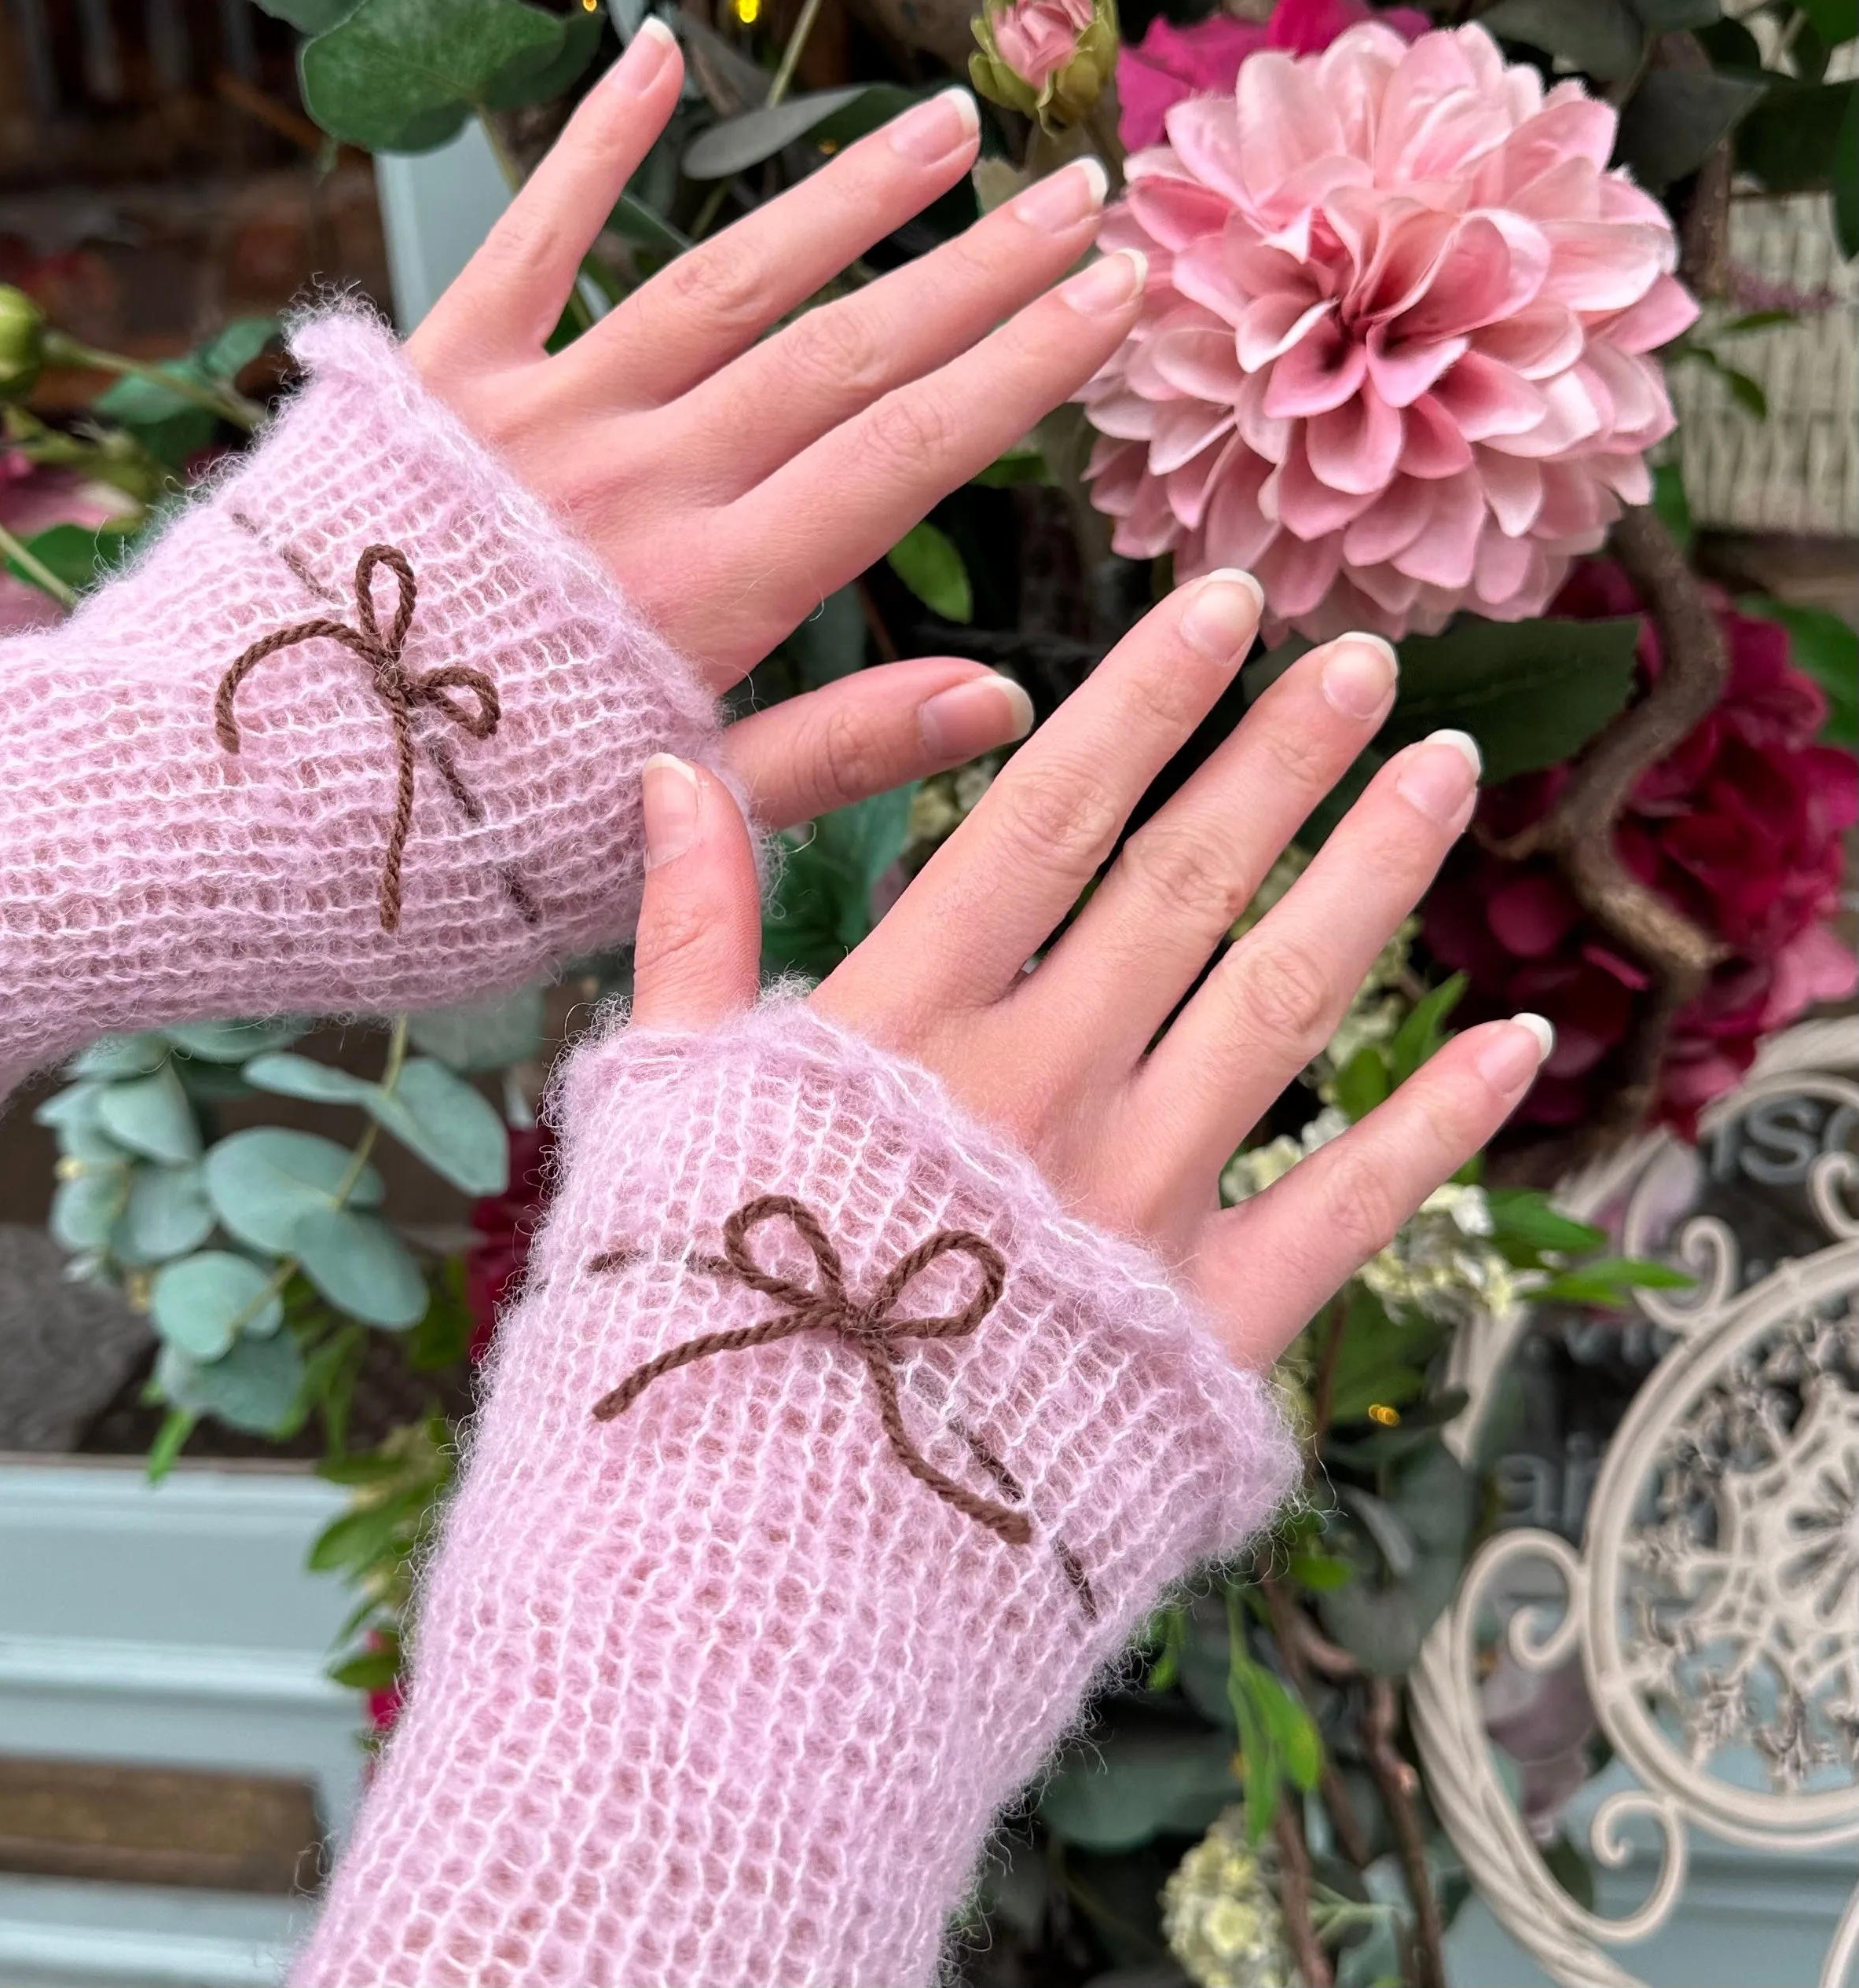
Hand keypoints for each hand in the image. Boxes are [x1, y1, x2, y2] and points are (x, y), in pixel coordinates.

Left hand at [405, 17, 1151, 831]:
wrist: (224, 804)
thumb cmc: (452, 843)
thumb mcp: (664, 823)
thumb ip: (836, 753)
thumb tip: (1006, 705)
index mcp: (704, 599)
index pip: (903, 454)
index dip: (1022, 369)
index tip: (1116, 292)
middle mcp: (634, 486)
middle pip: (839, 353)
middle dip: (974, 271)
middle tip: (1078, 193)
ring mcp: (532, 421)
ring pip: (720, 283)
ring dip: (842, 202)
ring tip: (944, 129)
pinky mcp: (429, 386)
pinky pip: (527, 244)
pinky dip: (593, 148)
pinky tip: (660, 55)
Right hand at [622, 569, 1554, 1370]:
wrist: (752, 1574)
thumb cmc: (696, 1323)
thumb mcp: (662, 1109)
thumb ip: (684, 933)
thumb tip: (668, 770)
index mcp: (905, 1034)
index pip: (1046, 822)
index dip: (1143, 703)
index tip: (1222, 606)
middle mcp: (1040, 1096)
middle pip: (1187, 888)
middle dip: (1282, 757)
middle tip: (1364, 658)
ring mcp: (1135, 1212)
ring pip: (1285, 1005)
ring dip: (1375, 877)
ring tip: (1448, 773)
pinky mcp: (1204, 1334)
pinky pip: (1346, 1208)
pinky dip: (1438, 1124)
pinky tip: (1517, 1043)